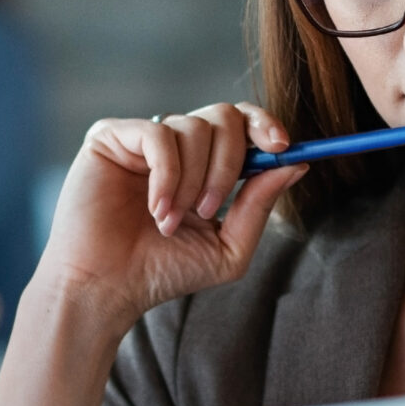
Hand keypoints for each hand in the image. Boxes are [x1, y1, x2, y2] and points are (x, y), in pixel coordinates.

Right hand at [34, 101, 306, 327]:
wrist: (107, 288)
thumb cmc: (161, 272)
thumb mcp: (227, 247)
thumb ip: (259, 205)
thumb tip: (298, 164)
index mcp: (202, 165)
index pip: (240, 123)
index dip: (263, 124)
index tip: (281, 146)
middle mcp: (174, 147)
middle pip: (223, 116)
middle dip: (227, 164)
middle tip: (210, 209)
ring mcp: (141, 140)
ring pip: (192, 128)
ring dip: (192, 181)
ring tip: (170, 222)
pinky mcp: (110, 138)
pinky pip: (158, 135)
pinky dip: (167, 176)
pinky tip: (156, 209)